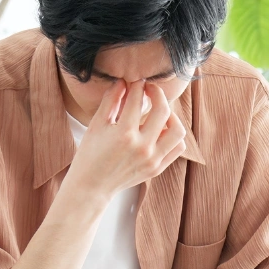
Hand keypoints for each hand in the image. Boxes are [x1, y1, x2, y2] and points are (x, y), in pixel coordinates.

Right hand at [65, 80, 185, 201]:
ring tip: (159, 112)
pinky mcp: (157, 168)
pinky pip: (177, 148)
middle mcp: (142, 147)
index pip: (138, 100)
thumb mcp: (97, 125)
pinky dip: (173, 135)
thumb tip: (123, 82)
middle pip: (163, 110)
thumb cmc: (90, 154)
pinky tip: (162, 130)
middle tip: (149, 90)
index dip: (137, 86)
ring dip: (171, 116)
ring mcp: (152, 159)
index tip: (136, 82)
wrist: (92, 186)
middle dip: (157, 93)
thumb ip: (111, 101)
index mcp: (124, 134)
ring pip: (178, 130)